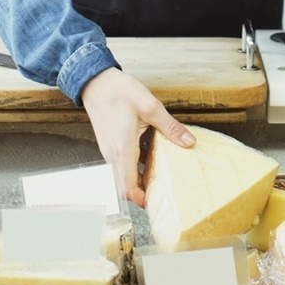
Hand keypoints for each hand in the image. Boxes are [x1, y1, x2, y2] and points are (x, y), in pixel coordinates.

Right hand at [79, 68, 193, 205]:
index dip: (139, 198)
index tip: (155, 202)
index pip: (127, 186)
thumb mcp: (150, 107)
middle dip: (143, 191)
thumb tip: (188, 142)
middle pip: (125, 184)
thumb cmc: (118, 91)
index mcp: (122, 148)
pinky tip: (151, 158)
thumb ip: (170, 126)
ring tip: (161, 176)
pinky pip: (121, 163)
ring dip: (139, 178)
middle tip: (163, 191)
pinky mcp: (109, 144)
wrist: (96, 81)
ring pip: (123, 174)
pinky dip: (135, 166)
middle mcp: (112, 153)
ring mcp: (109, 149)